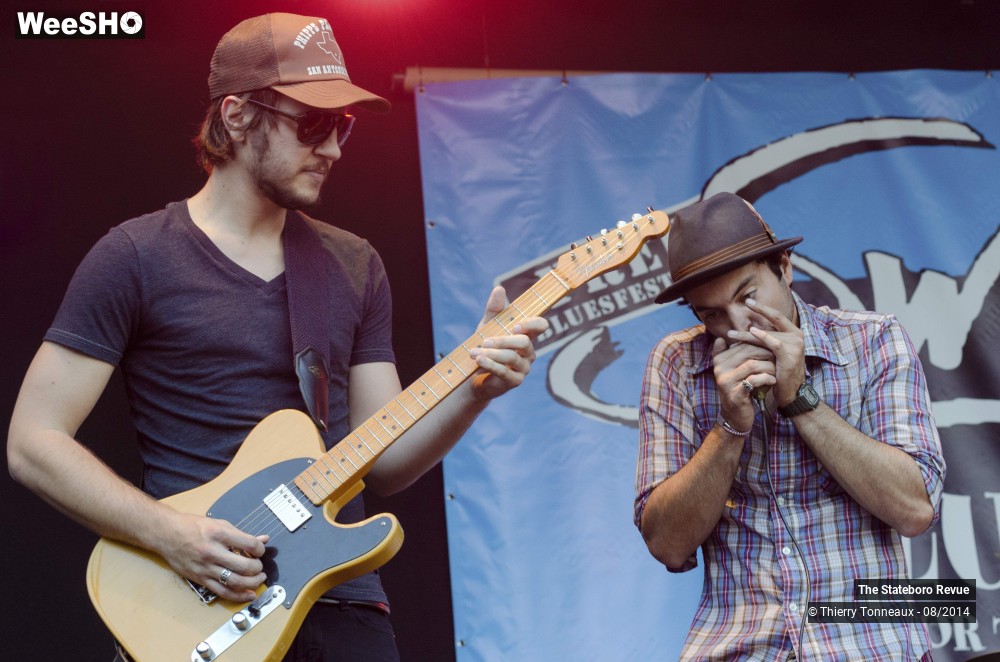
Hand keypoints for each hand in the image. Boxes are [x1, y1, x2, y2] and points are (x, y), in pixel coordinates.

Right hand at [156, 511, 268, 601]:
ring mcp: (205, 568)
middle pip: (244, 566)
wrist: (166, 534)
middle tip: (259, 566)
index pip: (249, 544)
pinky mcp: (200, 579)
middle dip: (258, 568)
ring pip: (235, 582)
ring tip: (259, 578)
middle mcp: (212, 552)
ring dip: (252, 583)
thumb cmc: (192, 526)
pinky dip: (239, 596)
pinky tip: (249, 594)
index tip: (260, 550)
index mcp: (219, 534)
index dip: (260, 549)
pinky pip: (222, 592)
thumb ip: (242, 534)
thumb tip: (264, 539)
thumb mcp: (219, 524)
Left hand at [468, 286, 548, 400]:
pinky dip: (490, 364)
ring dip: (491, 353)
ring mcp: (524, 367)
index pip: (540, 326)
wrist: (473, 374)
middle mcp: (528, 351)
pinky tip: (479, 359)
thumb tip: (499, 288)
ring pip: (512, 357)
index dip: (533, 324)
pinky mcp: (515, 381)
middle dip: (502, 340)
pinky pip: (504, 372)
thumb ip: (494, 309)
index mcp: (526, 335)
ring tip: (474, 352)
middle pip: (524, 342)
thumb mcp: (487, 326)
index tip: (516, 325)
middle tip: (484, 340)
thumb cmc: (485, 347)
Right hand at [711, 337, 775, 429]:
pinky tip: (773, 381)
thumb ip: (730, 355)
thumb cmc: (739, 390)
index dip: (759, 344)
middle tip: (779, 356)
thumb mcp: (733, 371)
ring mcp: (726, 382)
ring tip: (777, 370)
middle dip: (766, 353)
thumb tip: (721, 338)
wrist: (735, 416)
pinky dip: (766, 378)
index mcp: (719, 361)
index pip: (742, 344)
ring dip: (768, 366)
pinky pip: (754, 380)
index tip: (773, 346)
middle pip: (747, 352)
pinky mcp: (735, 394)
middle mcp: (720, 369)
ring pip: (752, 365)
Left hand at [727, 297, 805, 408]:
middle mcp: (797, 336)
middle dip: (756, 314)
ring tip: (732, 333)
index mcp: (794, 333)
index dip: (763, 308)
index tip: (748, 301)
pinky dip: (763, 337)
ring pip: (768, 334)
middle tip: (743, 306)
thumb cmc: (780, 372)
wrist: (791, 392)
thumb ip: (767, 339)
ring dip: (748, 334)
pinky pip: (774, 343)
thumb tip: (750, 327)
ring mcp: (795, 345)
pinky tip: (752, 332)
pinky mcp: (790, 354)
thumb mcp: (774, 352)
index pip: (777, 316)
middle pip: (772, 323)